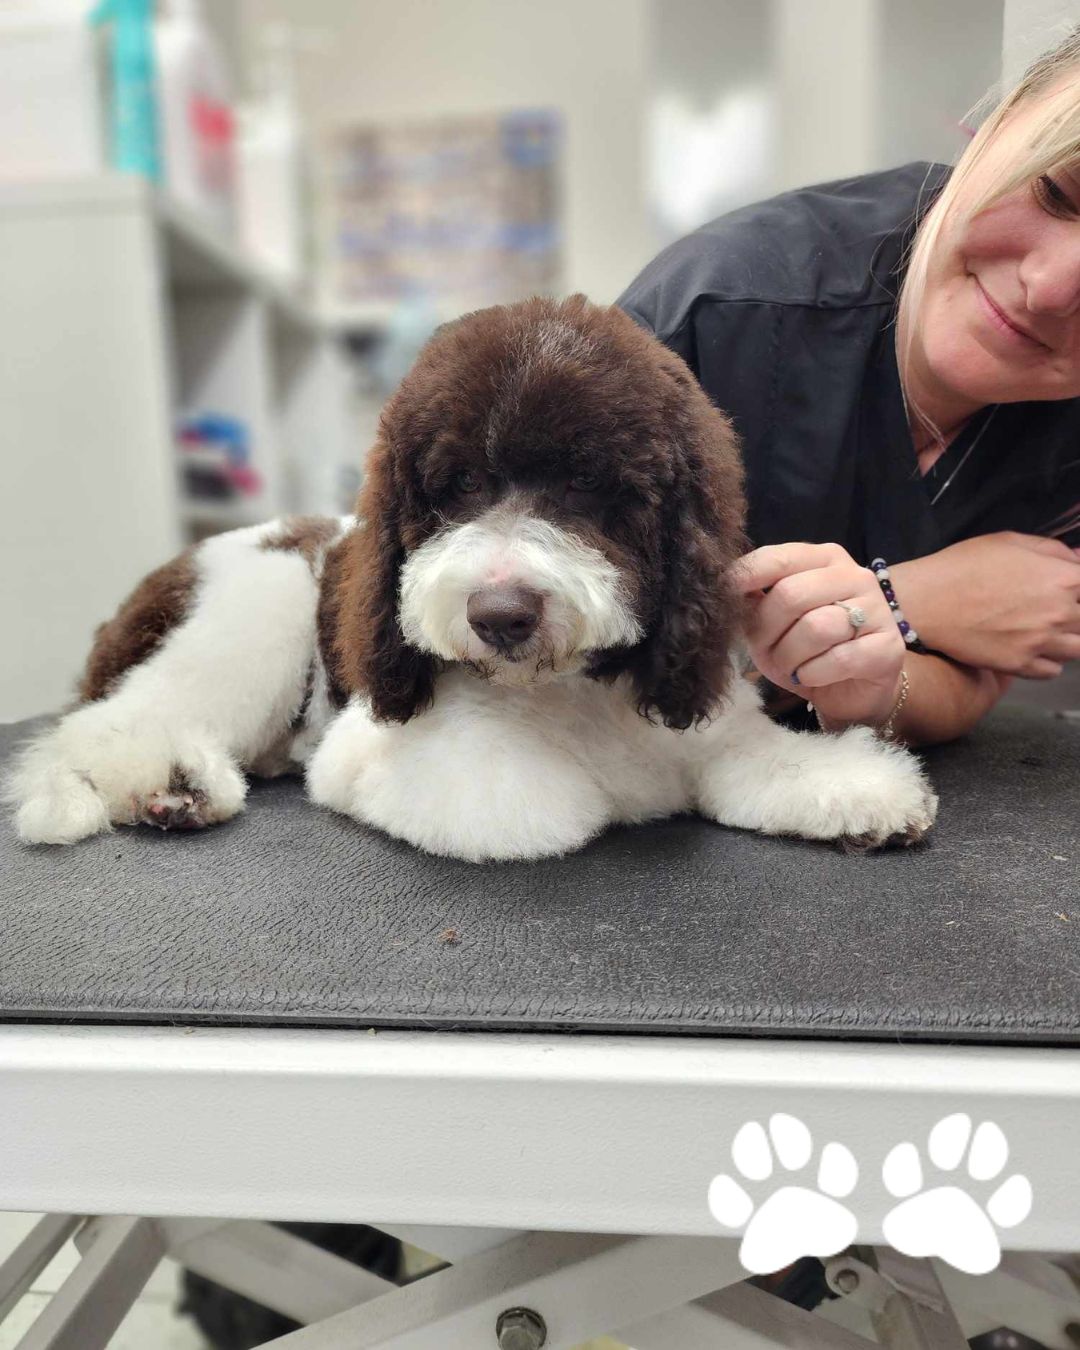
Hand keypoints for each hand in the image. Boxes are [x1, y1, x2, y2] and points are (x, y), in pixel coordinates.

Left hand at [735, 542, 904, 728]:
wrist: (850, 690)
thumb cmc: (806, 650)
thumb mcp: (772, 622)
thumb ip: (754, 599)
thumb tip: (726, 586)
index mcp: (824, 559)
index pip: (779, 558)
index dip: (747, 576)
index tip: (725, 594)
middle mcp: (855, 576)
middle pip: (792, 595)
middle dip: (767, 630)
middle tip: (765, 650)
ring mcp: (877, 610)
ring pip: (816, 628)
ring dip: (789, 656)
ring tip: (790, 666)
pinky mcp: (889, 647)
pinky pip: (839, 659)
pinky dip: (813, 673)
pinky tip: (810, 676)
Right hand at [890, 532, 1079, 677]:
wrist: (926, 601)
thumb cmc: (963, 566)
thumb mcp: (1010, 541)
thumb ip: (1053, 551)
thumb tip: (1077, 561)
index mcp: (1063, 578)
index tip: (1072, 589)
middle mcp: (1059, 613)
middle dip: (1076, 613)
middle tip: (1054, 610)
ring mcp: (1040, 642)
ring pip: (1078, 649)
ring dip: (1069, 639)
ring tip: (1049, 630)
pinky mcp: (1019, 664)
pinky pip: (1053, 670)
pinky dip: (1050, 661)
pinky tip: (1035, 648)